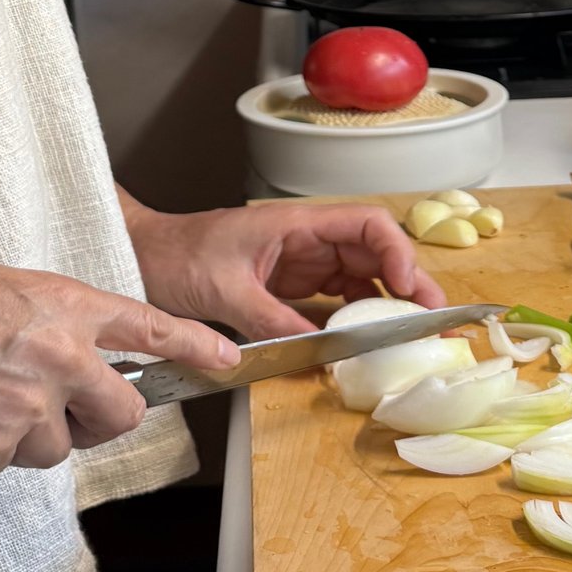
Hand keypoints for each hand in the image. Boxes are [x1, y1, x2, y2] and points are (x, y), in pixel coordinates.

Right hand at [0, 258, 238, 479]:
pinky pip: (3, 466)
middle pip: (120, 410)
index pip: (148, 325)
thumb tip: (74, 351)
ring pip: (58, 446)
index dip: (192, 347)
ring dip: (28, 432)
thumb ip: (47, 318)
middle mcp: (55, 356)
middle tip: (63, 405)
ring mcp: (24, 410)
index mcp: (58, 302)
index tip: (225, 361)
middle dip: (101, 415)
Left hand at [121, 196, 447, 339]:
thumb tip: (316, 348)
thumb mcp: (223, 290)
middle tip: (431, 320)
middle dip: (407, 283)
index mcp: (294, 222)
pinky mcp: (289, 289)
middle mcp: (305, 240)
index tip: (410, 288)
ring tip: (410, 337)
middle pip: (373, 253)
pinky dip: (356, 322)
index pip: (365, 224)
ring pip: (360, 280)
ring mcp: (299, 265)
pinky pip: (334, 304)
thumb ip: (270, 318)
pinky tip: (367, 344)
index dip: (396, 253)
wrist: (140, 258)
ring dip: (387, 305)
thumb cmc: (174, 255)